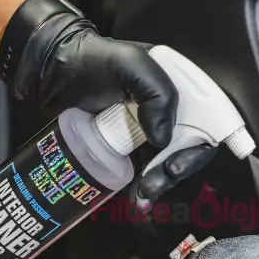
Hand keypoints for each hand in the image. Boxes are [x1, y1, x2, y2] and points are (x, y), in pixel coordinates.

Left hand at [10, 12, 215, 203]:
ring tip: (142, 196)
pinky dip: (146, 186)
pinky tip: (138, 198)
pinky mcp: (132, 146)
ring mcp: (151, 131)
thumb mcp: (131, 65)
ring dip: (160, 183)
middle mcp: (171, 112)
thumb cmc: (93, 61)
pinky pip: (147, 169)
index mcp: (179, 90)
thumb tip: (163, 141)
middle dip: (175, 171)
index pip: (205, 122)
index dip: (199, 147)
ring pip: (169, 164)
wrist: (53, 73)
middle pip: (189, 149)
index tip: (176, 165)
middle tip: (154, 183)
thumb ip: (157, 94)